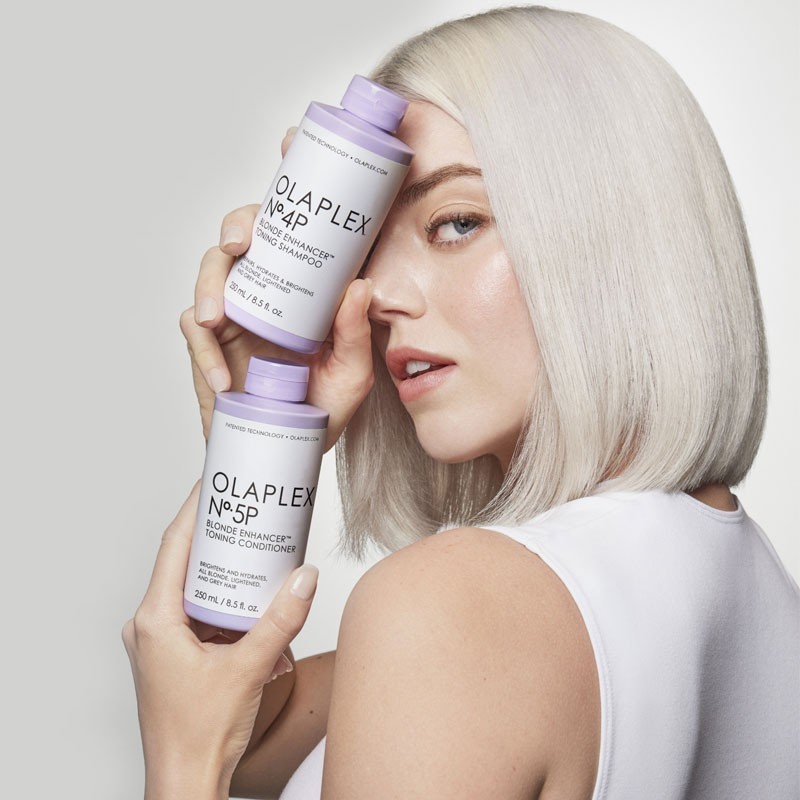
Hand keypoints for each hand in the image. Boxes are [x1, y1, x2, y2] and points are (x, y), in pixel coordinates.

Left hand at [122, 483, 317, 798]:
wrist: (186, 783)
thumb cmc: (200, 737)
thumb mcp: (250, 668)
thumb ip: (281, 620)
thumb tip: (304, 577)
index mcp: (155, 620)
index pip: (175, 545)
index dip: (196, 508)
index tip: (216, 479)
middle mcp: (151, 625)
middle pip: (185, 562)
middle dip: (220, 535)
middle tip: (250, 509)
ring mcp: (161, 640)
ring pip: (194, 588)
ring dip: (226, 573)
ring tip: (259, 554)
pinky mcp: (173, 654)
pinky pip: (199, 613)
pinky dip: (226, 603)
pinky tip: (256, 605)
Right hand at [179, 128, 374, 448]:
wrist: (289, 445)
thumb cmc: (322, 406)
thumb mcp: (352, 373)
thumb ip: (356, 334)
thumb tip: (360, 285)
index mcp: (306, 284)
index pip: (297, 225)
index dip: (289, 183)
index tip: (290, 141)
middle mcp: (269, 286)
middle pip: (245, 233)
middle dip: (240, 225)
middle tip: (243, 241)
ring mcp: (237, 311)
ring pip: (211, 270)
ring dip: (210, 284)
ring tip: (218, 315)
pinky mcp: (212, 343)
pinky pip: (195, 331)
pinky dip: (204, 351)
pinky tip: (223, 377)